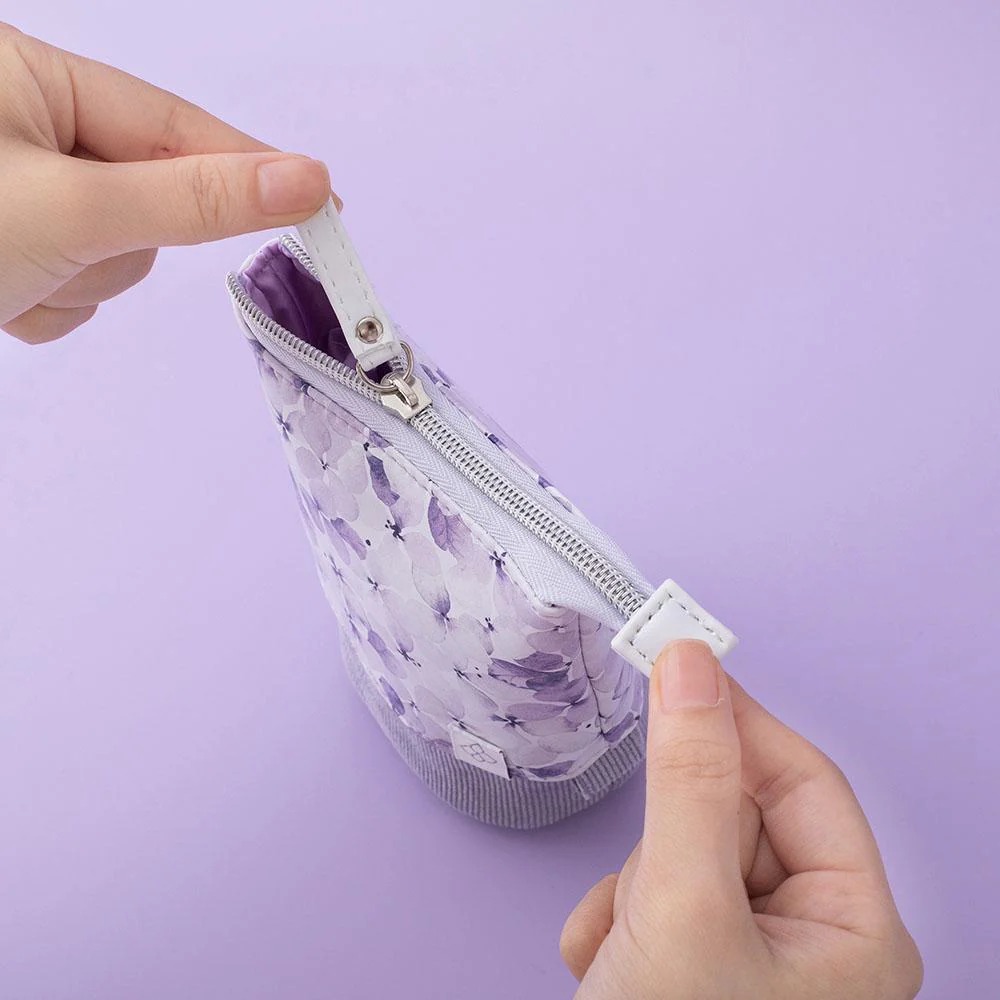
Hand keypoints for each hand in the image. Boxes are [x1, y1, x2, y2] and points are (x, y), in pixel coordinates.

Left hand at [0, 23, 334, 343]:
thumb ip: (193, 199)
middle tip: (60, 253)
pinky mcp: (15, 248)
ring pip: (113, 253)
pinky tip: (7, 295)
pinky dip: (52, 304)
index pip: (174, 128)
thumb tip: (302, 182)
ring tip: (18, 276)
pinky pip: (77, 284)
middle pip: (145, 200)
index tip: (323, 201)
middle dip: (116, 245)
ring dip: (79, 281)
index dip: (250, 168)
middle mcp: (29, 129)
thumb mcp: (75, 209)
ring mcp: (21, 192)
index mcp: (36, 82)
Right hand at [561, 640, 921, 998]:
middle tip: (641, 884)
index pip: (801, 781)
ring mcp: (751, 961)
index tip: (676, 666)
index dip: (739, 722)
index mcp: (854, 931)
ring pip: (682, 858)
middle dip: (668, 845)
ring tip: (618, 951)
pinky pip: (655, 899)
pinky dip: (616, 920)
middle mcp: (812, 943)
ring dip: (632, 891)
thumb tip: (691, 664)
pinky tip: (603, 967)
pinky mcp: (697, 971)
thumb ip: (690, 778)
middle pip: (733, 819)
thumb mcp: (682, 904)